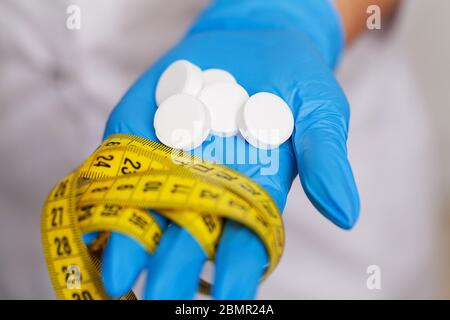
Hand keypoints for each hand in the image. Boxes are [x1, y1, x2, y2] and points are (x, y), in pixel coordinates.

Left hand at [93, 0, 359, 298]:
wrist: (252, 40)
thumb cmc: (294, 80)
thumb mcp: (321, 111)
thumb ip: (326, 158)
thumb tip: (347, 215)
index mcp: (252, 192)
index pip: (243, 242)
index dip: (236, 270)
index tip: (228, 296)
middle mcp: (206, 187)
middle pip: (188, 238)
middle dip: (173, 270)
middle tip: (158, 297)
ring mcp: (169, 162)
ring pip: (146, 210)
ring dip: (130, 242)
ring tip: (116, 275)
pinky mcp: (139, 134)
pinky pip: (118, 166)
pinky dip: (104, 190)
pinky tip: (90, 215)